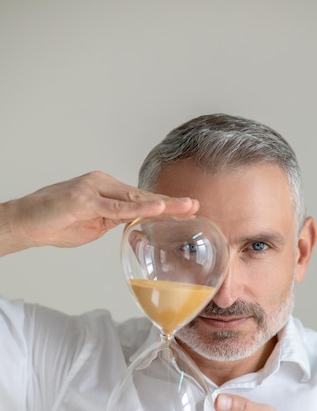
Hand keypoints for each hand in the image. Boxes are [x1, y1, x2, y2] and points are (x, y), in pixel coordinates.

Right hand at [1, 171, 197, 252]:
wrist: (26, 222)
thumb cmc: (55, 223)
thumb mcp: (92, 225)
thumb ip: (113, 222)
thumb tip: (132, 226)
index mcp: (107, 190)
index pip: (141, 199)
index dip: (165, 205)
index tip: (187, 209)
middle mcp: (103, 184)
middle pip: (143, 196)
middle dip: (171, 203)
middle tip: (195, 205)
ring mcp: (94, 189)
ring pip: (134, 199)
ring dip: (162, 204)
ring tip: (185, 207)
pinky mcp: (84, 200)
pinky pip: (116, 208)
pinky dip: (138, 209)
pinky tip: (156, 210)